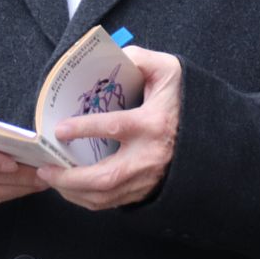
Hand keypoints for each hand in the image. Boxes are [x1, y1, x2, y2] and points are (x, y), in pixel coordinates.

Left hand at [41, 47, 180, 210]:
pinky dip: (88, 200)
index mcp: (153, 124)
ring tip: (51, 179)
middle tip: (45, 169)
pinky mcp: (147, 190)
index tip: (59, 130)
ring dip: (74, 192)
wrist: (214, 135)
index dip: (85, 129)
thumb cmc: (185, 100)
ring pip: (106, 196)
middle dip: (70, 178)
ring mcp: (149, 178)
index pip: (115, 128)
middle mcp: (150, 156)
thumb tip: (115, 55)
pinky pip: (113, 203)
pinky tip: (72, 189)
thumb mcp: (169, 70)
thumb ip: (140, 59)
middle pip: (106, 177)